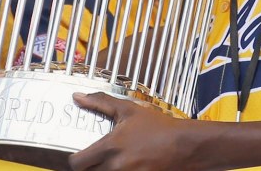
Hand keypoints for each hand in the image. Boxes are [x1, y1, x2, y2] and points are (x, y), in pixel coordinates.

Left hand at [68, 92, 196, 170]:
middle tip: (95, 160)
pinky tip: (125, 167)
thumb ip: (100, 103)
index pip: (77, 163)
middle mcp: (116, 166)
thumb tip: (78, 97)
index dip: (75, 160)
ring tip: (111, 163)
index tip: (80, 156)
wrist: (184, 145)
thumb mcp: (128, 110)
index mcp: (110, 147)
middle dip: (90, 168)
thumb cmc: (158, 127)